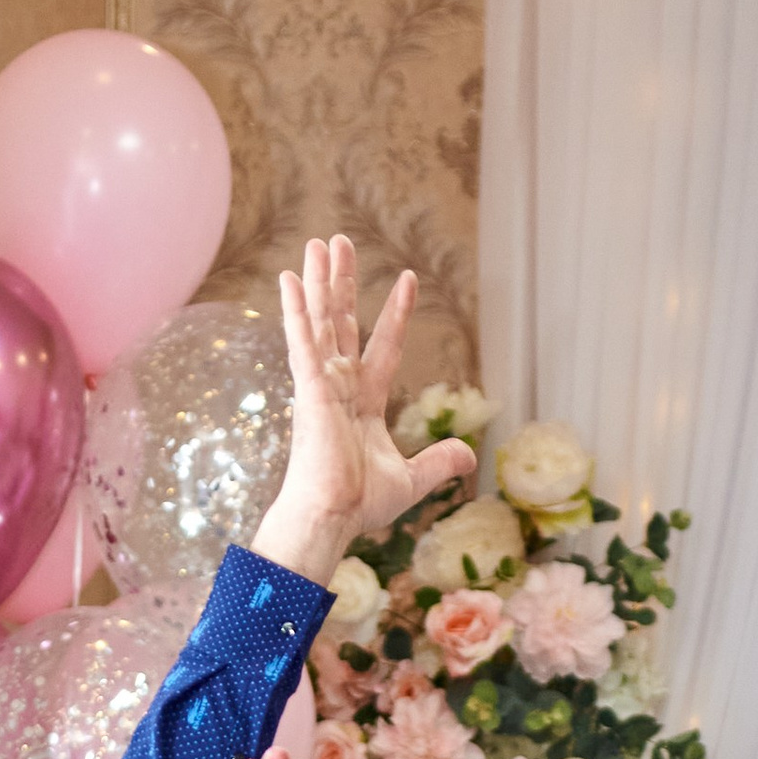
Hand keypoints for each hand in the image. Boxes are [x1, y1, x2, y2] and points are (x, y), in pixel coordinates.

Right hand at [250, 237, 476, 586]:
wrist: (332, 516)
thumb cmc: (359, 503)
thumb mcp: (412, 479)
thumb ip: (438, 461)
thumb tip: (469, 455)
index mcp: (362, 402)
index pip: (383, 346)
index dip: (396, 313)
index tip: (408, 279)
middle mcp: (339, 386)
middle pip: (342, 321)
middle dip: (341, 282)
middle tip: (339, 242)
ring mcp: (322, 383)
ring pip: (322, 320)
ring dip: (321, 281)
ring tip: (320, 241)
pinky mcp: (309, 387)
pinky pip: (302, 341)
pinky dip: (296, 310)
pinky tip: (289, 277)